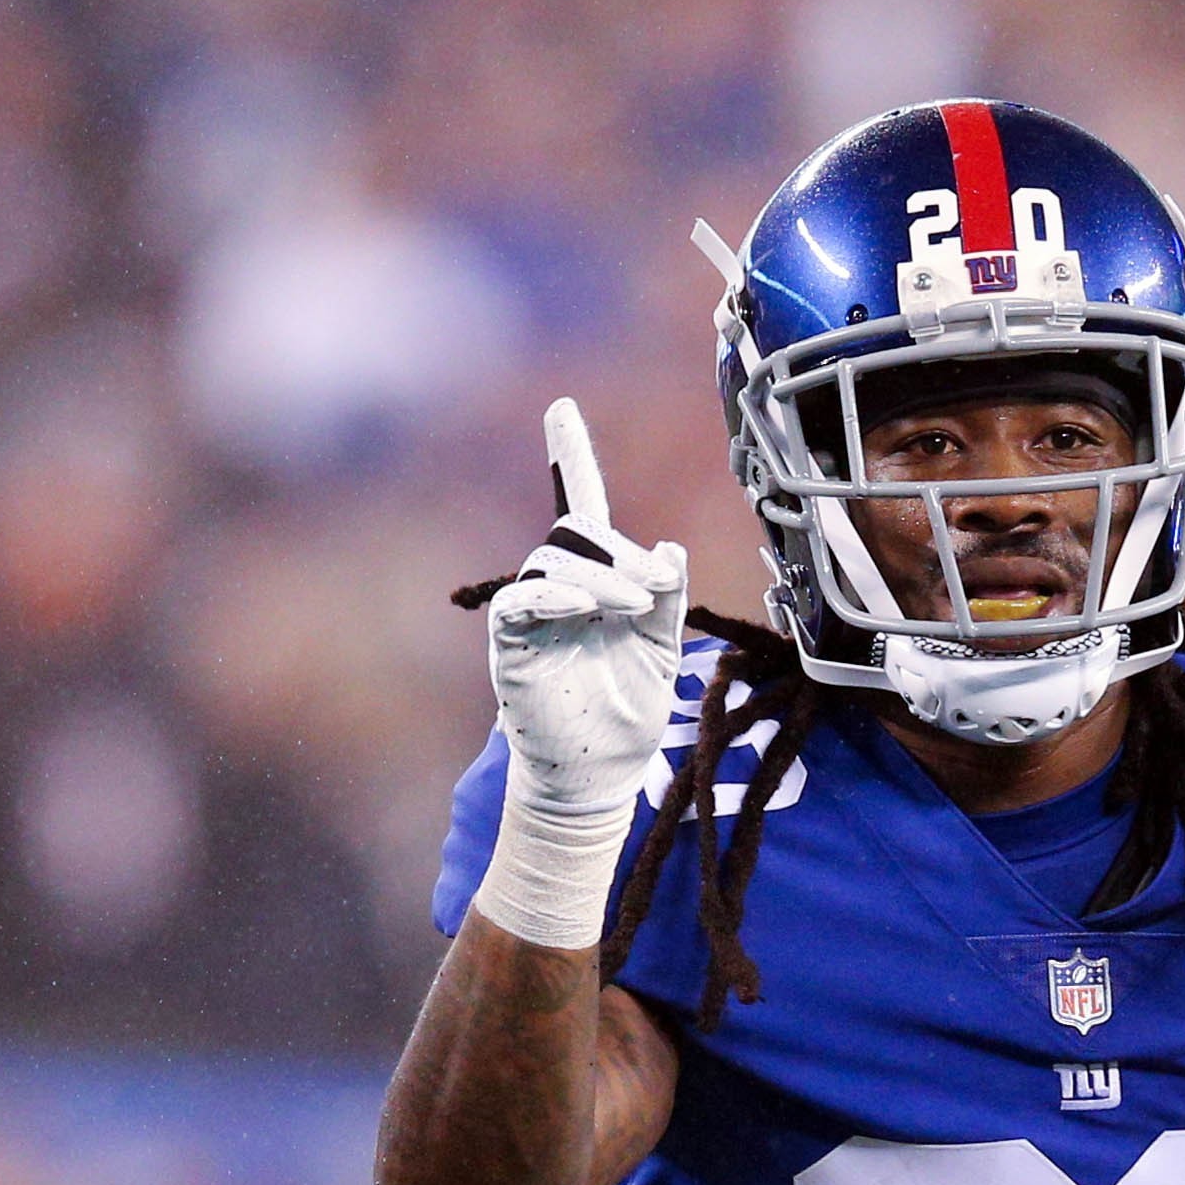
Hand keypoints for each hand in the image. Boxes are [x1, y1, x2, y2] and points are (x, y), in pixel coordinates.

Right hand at [474, 398, 687, 952]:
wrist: (600, 776)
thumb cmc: (628, 716)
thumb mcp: (664, 650)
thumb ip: (668, 599)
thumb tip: (671, 548)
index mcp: (597, 583)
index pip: (582, 508)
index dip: (570, 458)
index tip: (560, 409)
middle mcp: (560, 589)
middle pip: (576, 532)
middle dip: (619, 552)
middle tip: (652, 596)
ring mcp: (533, 614)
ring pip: (554, 560)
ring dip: (601, 576)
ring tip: (634, 610)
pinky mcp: (513, 643)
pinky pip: (521, 600)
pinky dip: (555, 596)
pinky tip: (585, 610)